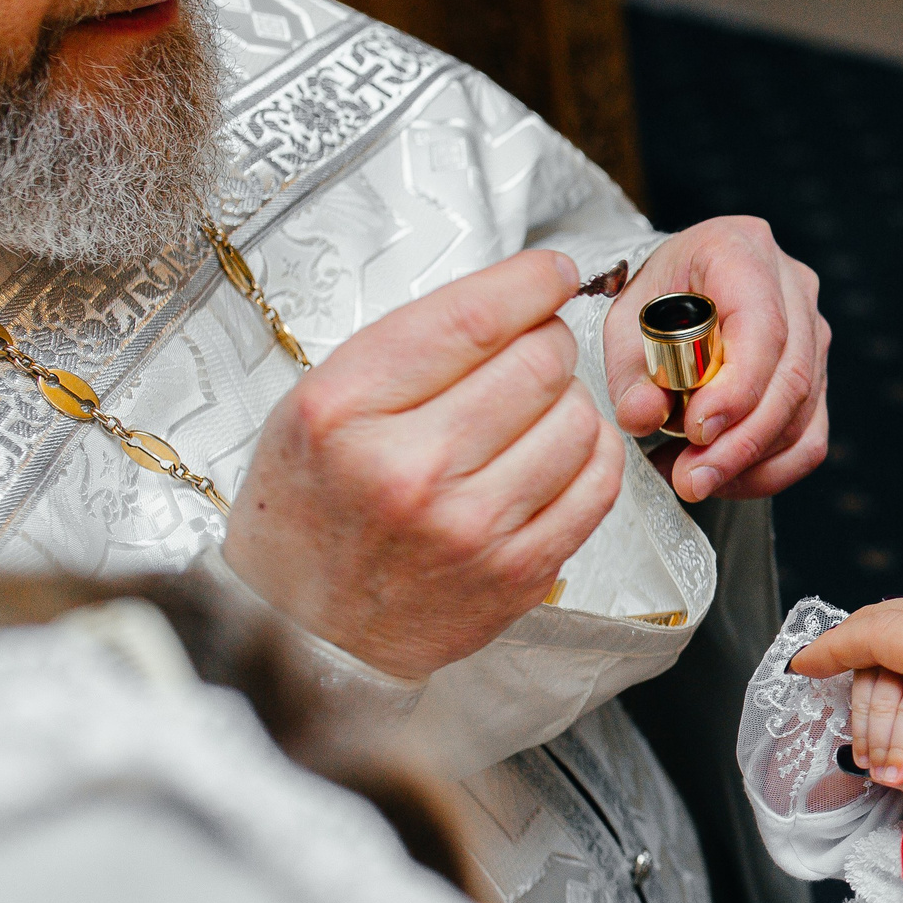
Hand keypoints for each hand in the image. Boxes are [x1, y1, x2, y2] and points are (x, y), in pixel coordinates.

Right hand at [225, 250, 627, 680]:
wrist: (304, 629)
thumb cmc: (312, 508)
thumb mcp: (319, 406)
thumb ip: (410, 349)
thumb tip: (519, 297)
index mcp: (344, 410)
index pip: (472, 318)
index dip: (532, 282)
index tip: (553, 273)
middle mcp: (408, 469)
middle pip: (538, 362)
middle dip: (547, 343)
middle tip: (531, 352)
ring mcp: (469, 527)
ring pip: (578, 419)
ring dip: (571, 401)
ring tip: (537, 410)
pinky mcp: (517, 573)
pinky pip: (598, 487)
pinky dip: (594, 455)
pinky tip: (563, 452)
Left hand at [605, 216, 830, 502]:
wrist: (674, 293)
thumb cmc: (652, 300)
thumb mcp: (622, 325)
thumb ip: (630, 373)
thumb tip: (644, 415)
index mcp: (741, 250)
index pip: (761, 327)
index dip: (737, 388)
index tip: (697, 430)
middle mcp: (792, 286)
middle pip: (790, 376)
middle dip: (741, 441)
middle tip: (691, 478)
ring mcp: (814, 330)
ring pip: (802, 412)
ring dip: (749, 460)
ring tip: (692, 478)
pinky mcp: (818, 375)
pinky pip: (810, 436)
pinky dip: (769, 469)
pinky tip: (724, 478)